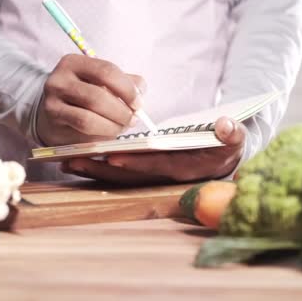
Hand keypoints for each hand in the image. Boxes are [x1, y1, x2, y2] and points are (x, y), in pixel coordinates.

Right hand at [37, 54, 145, 145]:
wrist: (50, 114)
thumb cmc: (81, 97)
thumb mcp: (99, 82)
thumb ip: (122, 82)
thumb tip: (140, 89)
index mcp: (74, 63)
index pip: (106, 71)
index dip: (127, 89)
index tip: (138, 103)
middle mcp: (59, 79)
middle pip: (98, 96)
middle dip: (121, 111)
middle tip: (132, 119)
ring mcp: (52, 101)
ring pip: (89, 117)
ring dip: (112, 126)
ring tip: (121, 127)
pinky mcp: (53, 122)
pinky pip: (81, 131)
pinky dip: (100, 134)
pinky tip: (108, 134)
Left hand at [61, 117, 246, 183]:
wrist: (224, 159)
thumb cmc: (227, 146)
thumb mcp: (235, 139)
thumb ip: (232, 133)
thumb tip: (225, 126)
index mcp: (185, 167)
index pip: (155, 165)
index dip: (134, 162)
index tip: (111, 155)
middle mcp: (165, 176)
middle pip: (129, 175)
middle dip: (101, 169)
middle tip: (73, 161)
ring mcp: (153, 176)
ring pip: (120, 176)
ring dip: (94, 170)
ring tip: (66, 161)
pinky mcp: (145, 172)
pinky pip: (119, 172)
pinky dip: (98, 167)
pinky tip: (78, 160)